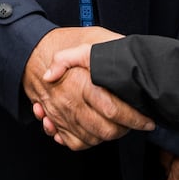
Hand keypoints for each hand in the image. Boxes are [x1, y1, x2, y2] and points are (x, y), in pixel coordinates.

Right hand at [24, 27, 153, 150]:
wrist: (31, 53)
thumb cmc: (63, 43)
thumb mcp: (90, 37)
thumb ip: (110, 46)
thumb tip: (130, 54)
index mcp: (82, 84)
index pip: (113, 110)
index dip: (135, 118)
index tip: (147, 120)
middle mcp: (71, 103)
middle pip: (106, 131)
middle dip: (126, 130)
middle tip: (138, 123)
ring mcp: (61, 115)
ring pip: (92, 139)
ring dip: (110, 137)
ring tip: (122, 126)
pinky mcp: (55, 122)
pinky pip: (75, 142)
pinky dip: (89, 142)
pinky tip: (99, 132)